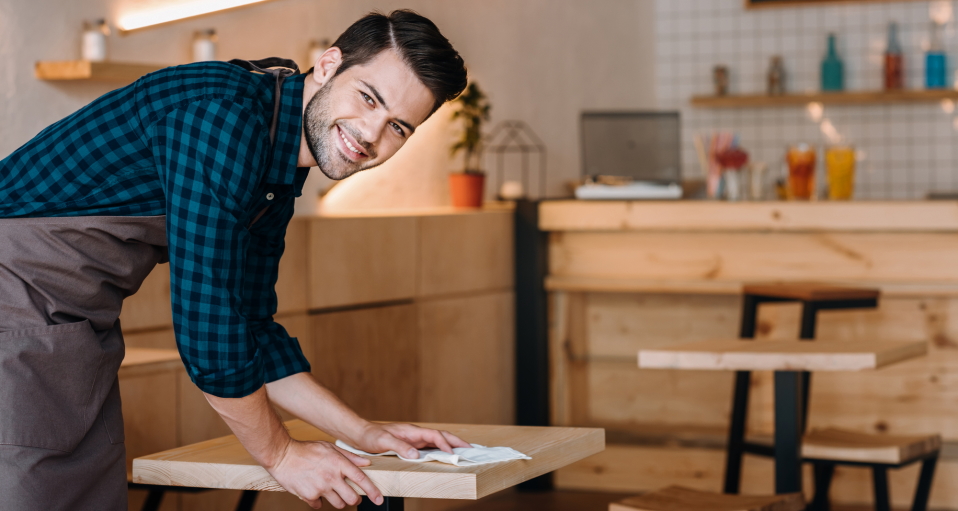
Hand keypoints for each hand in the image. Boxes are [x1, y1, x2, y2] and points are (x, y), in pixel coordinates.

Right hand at [267, 438, 382, 508]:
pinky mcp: (308, 495)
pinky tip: (314, 492)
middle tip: (350, 495)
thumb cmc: (307, 449)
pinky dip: (318, 502)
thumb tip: (367, 462)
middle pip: (352, 498)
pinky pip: (319, 506)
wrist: (282, 455)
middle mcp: (331, 476)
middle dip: (354, 499)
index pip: (361, 479)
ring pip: (338, 504)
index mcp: (339, 463)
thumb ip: (350, 456)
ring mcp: (320, 487)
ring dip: (337, 501)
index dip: (372, 491)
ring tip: (330, 491)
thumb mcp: (330, 447)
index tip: (379, 499)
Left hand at [355, 423, 471, 458]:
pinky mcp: (411, 445)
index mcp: (412, 431)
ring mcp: (414, 439)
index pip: (435, 436)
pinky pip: (431, 447)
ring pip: (438, 441)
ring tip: (465, 452)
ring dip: (452, 445)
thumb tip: (416, 455)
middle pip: (442, 436)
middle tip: (472, 449)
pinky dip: (442, 450)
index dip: (445, 445)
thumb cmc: (371, 436)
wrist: (360, 434)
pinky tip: (445, 456)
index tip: (453, 454)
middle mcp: (416, 434)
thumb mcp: (383, 441)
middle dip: (458, 441)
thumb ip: (400, 446)